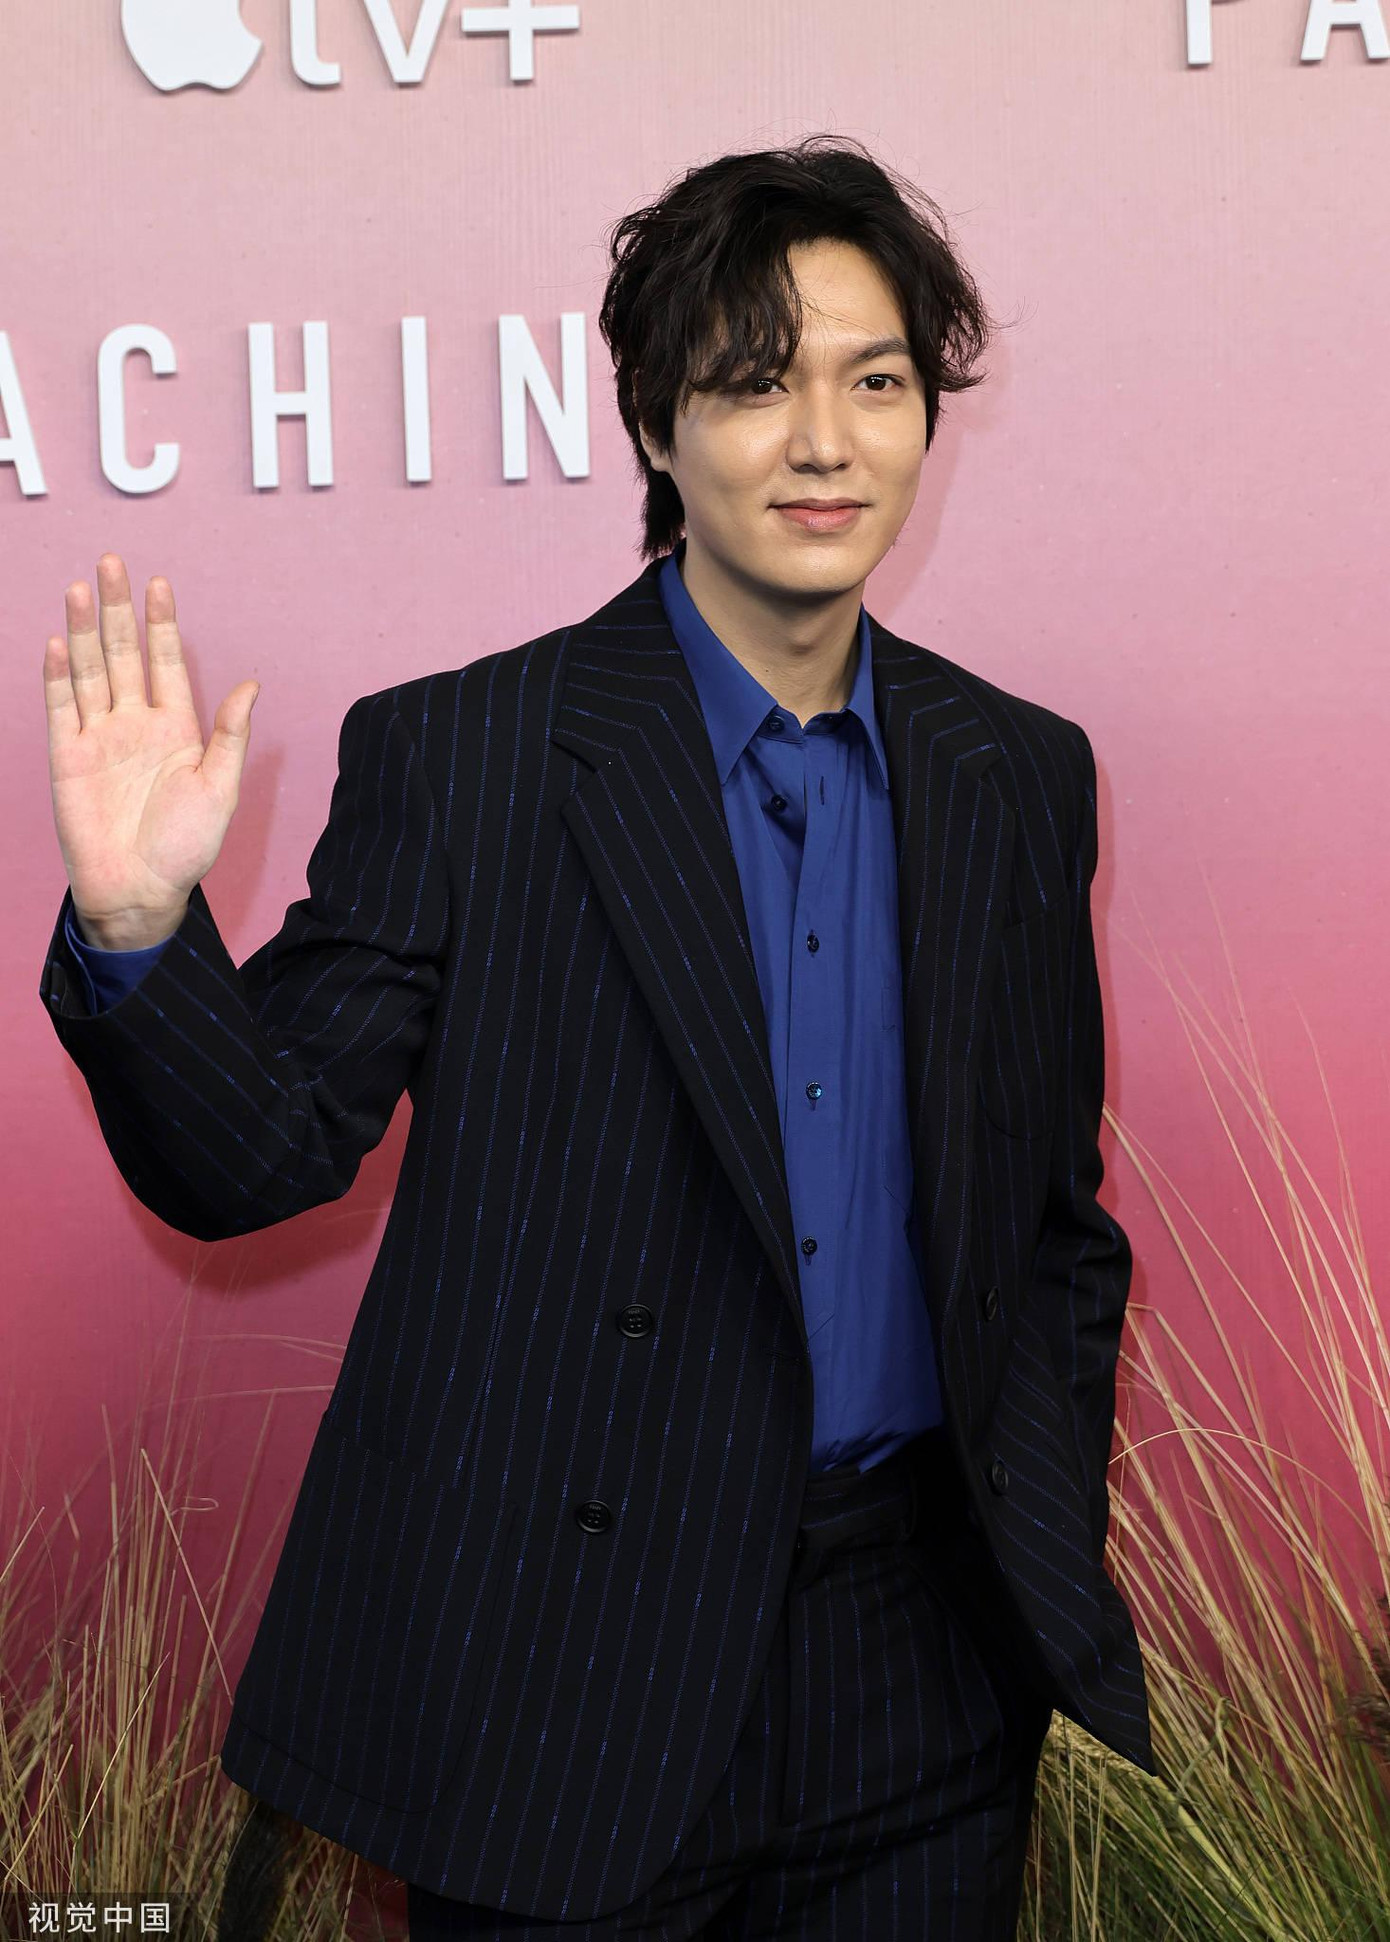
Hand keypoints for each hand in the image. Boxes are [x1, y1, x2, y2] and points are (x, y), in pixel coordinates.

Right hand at [43, 554, 259, 950]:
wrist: (141, 891)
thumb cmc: (185, 848)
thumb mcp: (220, 790)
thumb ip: (230, 736)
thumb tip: (250, 686)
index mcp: (176, 727)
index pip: (167, 662)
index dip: (162, 624)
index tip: (160, 584)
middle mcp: (135, 724)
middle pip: (122, 654)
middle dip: (117, 610)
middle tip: (113, 563)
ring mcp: (98, 737)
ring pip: (89, 671)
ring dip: (82, 630)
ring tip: (81, 588)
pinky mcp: (67, 756)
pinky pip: (61, 707)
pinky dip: (57, 675)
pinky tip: (57, 642)